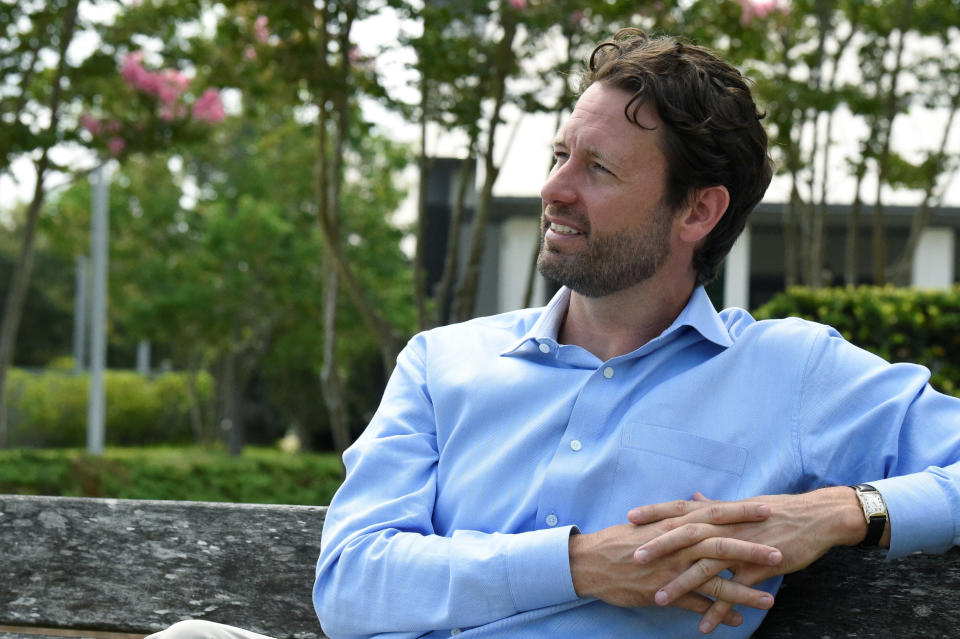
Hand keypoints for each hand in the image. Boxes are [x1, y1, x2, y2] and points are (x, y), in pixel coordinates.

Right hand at [569, 500, 782, 627]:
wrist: (591, 562)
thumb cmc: (620, 540)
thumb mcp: (649, 522)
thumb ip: (676, 516)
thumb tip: (697, 504)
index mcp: (674, 524)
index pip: (713, 513)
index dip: (740, 512)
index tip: (767, 509)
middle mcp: (676, 545)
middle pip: (720, 545)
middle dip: (751, 549)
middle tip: (779, 552)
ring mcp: (671, 570)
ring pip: (714, 580)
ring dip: (743, 590)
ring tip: (770, 599)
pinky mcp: (664, 592)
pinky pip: (696, 605)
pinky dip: (718, 613)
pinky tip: (738, 620)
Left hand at [628, 488, 865, 632]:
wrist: (815, 518)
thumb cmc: (777, 511)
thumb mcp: (742, 506)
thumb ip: (714, 506)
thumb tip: (694, 498)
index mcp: (719, 513)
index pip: (680, 509)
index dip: (655, 512)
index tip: (629, 518)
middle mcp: (726, 528)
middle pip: (685, 536)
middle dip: (659, 547)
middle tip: (634, 559)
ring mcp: (741, 548)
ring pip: (705, 567)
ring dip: (681, 584)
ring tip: (658, 598)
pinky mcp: (759, 568)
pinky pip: (735, 593)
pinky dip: (719, 610)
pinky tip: (704, 626)